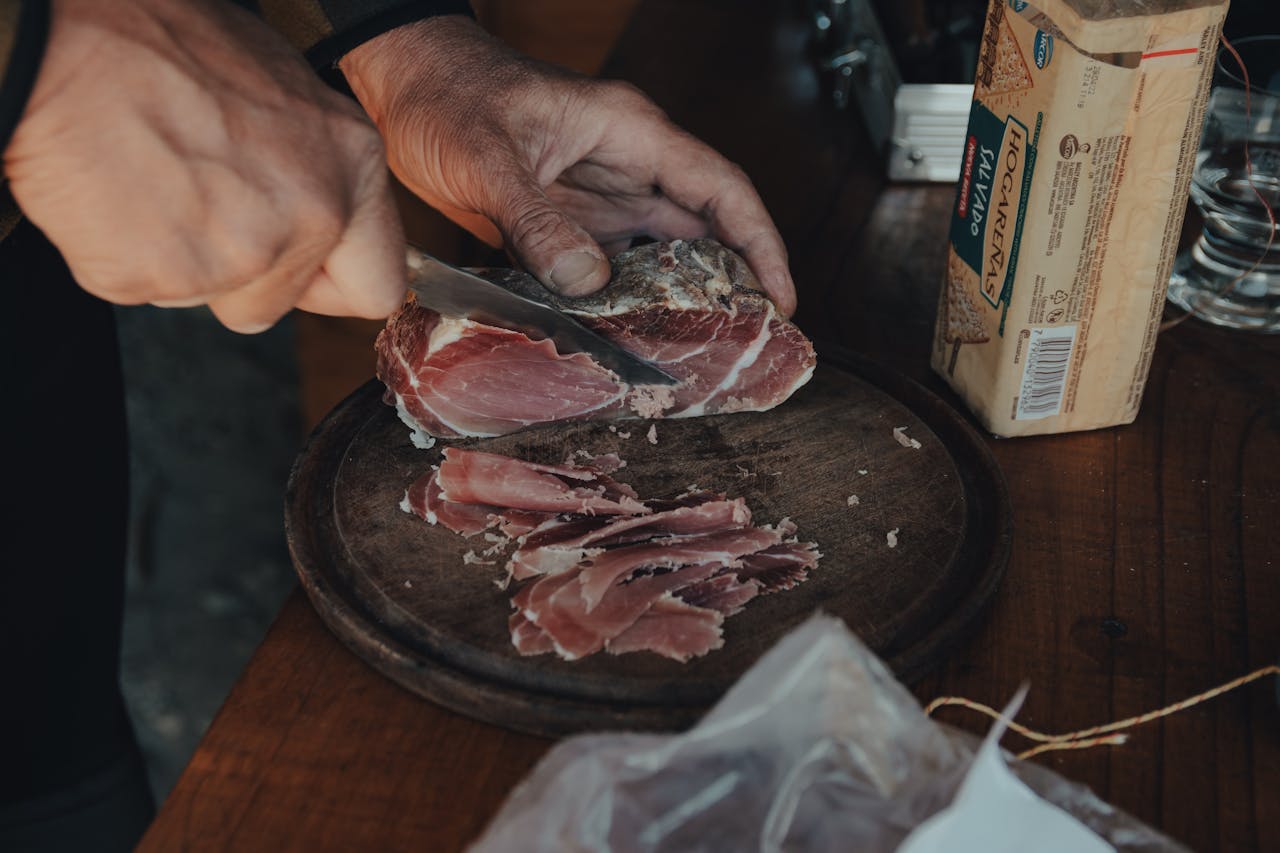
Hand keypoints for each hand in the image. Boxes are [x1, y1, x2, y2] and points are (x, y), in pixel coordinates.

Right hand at [3, 0, 404, 332]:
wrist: (60, 44)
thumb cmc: (160, 45)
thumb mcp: (279, 87)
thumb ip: (316, 164)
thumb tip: (323, 203)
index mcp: (351, 166)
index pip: (377, 283)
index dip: (332, 284)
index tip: (307, 274)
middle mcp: (310, 214)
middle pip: (283, 303)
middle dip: (246, 280)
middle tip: (203, 214)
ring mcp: (240, 253)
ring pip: (214, 297)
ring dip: (183, 262)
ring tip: (153, 185)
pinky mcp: (164, 276)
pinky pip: (148, 290)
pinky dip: (126, 256)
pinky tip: (117, 196)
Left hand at [340, 16, 796, 316]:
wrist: (402, 85)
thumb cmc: (447, 95)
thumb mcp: (489, 159)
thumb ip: (537, 222)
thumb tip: (587, 282)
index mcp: (629, 132)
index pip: (720, 188)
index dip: (761, 243)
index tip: (781, 297)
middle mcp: (626, 165)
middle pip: (704, 228)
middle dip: (733, 283)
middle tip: (749, 345)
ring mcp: (599, 197)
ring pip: (661, 253)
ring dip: (681, 299)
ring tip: (701, 355)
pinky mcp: (569, 222)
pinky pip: (614, 266)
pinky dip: (628, 301)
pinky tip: (632, 338)